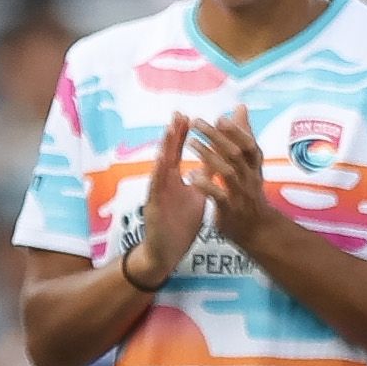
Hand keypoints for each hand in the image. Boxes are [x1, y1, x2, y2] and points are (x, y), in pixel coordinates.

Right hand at [126, 113, 212, 285]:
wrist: (166, 250)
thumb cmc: (180, 223)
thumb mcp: (195, 196)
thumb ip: (201, 178)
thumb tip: (213, 159)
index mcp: (173, 180)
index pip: (177, 153)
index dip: (182, 134)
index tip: (187, 116)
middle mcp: (162, 183)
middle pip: (167, 154)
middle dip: (173, 135)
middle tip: (178, 114)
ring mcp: (156, 194)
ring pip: (160, 168)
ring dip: (164, 149)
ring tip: (170, 132)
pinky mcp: (153, 208)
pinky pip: (156, 191)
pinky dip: (158, 176)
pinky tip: (162, 164)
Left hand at [191, 112, 278, 258]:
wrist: (256, 229)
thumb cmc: (248, 190)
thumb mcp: (248, 163)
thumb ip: (242, 136)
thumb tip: (240, 107)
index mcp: (253, 166)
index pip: (249, 145)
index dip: (237, 131)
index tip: (221, 117)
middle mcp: (249, 178)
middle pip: (236, 154)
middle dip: (218, 137)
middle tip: (197, 123)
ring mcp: (240, 194)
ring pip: (227, 172)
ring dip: (209, 157)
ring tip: (191, 143)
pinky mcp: (229, 209)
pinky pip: (218, 196)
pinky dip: (206, 185)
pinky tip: (191, 176)